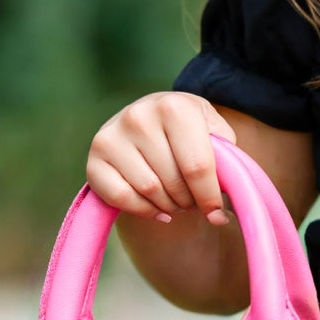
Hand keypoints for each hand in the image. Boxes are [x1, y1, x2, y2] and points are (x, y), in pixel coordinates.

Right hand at [87, 91, 237, 225]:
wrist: (150, 117)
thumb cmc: (188, 130)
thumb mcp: (214, 132)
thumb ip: (226, 164)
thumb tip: (222, 211)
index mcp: (174, 107)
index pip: (197, 166)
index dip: (210, 196)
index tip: (217, 212)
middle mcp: (138, 116)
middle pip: (173, 182)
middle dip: (190, 201)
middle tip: (193, 200)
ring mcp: (111, 136)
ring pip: (149, 192)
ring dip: (168, 206)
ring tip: (176, 198)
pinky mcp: (93, 159)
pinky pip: (121, 198)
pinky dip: (143, 210)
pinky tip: (155, 206)